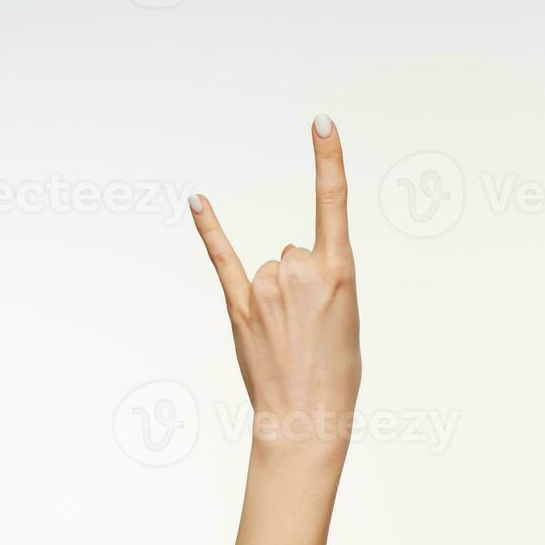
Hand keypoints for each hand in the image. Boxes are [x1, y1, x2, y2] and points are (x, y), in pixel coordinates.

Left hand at [189, 115, 361, 461]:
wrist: (307, 422)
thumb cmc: (335, 376)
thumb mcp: (347, 319)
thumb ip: (322, 280)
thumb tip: (286, 265)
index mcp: (339, 273)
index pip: (333, 202)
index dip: (328, 159)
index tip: (320, 122)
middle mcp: (300, 271)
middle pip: (296, 252)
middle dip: (303, 285)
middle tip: (311, 328)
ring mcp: (267, 288)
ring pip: (272, 270)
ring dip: (279, 298)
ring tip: (288, 338)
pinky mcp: (239, 305)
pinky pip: (222, 256)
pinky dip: (209, 228)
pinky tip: (197, 200)